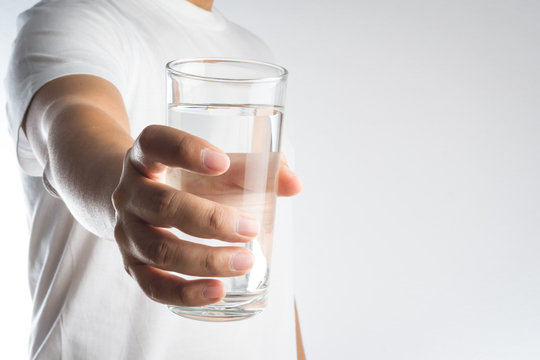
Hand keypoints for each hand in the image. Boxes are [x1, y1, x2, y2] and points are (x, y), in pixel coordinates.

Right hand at [112, 125, 301, 306]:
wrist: (133, 201)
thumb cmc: (182, 180)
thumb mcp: (208, 166)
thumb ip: (251, 168)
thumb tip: (294, 184)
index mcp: (145, 157)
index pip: (154, 143)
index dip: (185, 150)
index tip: (221, 162)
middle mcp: (129, 193)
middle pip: (163, 205)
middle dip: (211, 221)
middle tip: (250, 229)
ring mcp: (125, 232)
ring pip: (160, 250)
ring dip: (206, 260)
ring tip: (246, 262)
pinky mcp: (132, 265)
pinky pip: (152, 286)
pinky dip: (185, 293)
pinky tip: (218, 291)